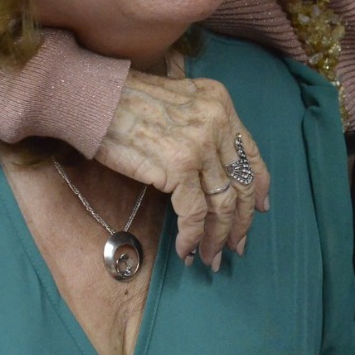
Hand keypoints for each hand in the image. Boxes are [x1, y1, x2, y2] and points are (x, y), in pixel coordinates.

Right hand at [93, 67, 269, 268]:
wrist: (94, 97)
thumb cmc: (124, 100)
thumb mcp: (177, 99)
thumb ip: (199, 123)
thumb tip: (211, 166)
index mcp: (220, 104)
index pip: (251, 152)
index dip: (259, 186)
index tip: (260, 209)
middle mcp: (217, 122)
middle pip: (242, 183)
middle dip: (242, 221)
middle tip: (237, 245)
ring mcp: (200, 146)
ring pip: (222, 204)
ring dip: (218, 237)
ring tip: (211, 257)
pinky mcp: (179, 167)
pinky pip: (194, 214)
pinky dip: (192, 238)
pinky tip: (185, 251)